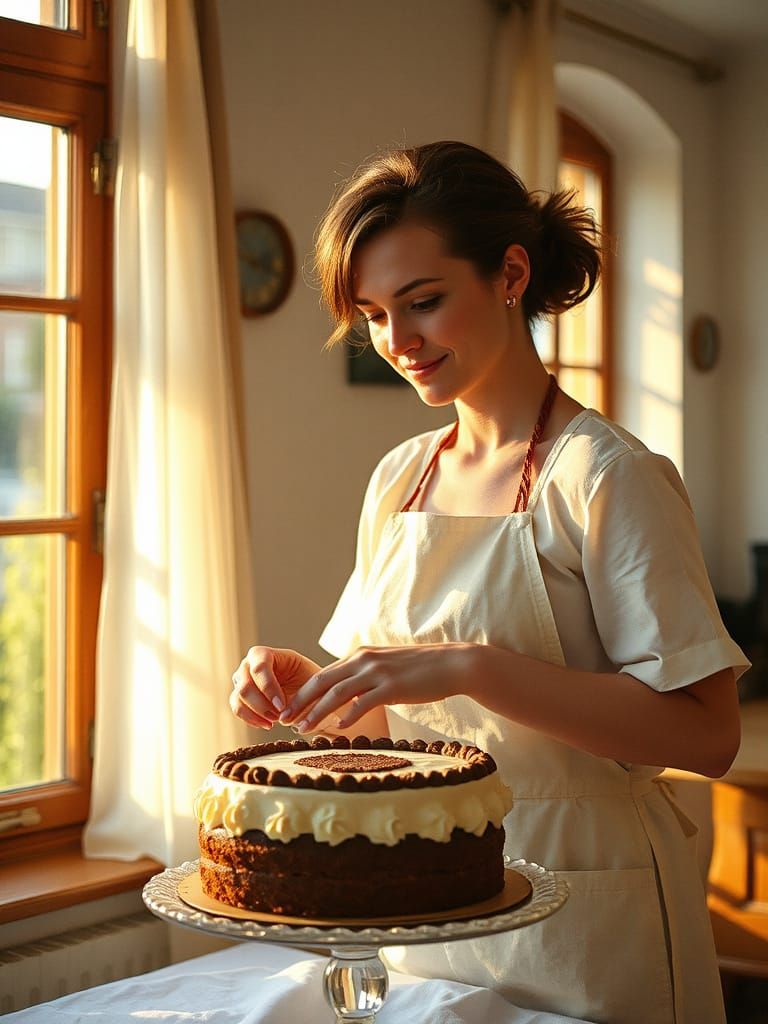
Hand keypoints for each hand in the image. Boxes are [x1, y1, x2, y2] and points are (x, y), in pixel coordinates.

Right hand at [230, 647, 320, 728]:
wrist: (307, 693)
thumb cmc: (309, 682)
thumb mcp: (310, 678)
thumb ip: (299, 687)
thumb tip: (286, 709)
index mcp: (265, 654)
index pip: (259, 667)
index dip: (268, 688)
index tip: (282, 706)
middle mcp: (248, 665)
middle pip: (245, 686)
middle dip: (263, 705)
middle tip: (280, 716)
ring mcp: (241, 681)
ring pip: (238, 699)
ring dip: (257, 713)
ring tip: (276, 720)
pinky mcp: (239, 697)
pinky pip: (237, 710)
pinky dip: (252, 719)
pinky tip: (267, 724)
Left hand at [278, 643, 476, 732]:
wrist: (451, 663)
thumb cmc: (419, 670)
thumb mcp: (386, 667)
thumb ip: (365, 676)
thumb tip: (346, 695)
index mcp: (360, 656)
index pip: (323, 675)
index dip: (302, 693)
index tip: (288, 711)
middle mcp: (364, 660)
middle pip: (322, 681)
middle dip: (300, 702)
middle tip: (284, 721)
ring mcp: (378, 672)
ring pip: (337, 692)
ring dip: (317, 712)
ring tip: (303, 729)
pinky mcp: (392, 686)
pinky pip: (363, 701)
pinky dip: (348, 714)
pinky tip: (339, 728)